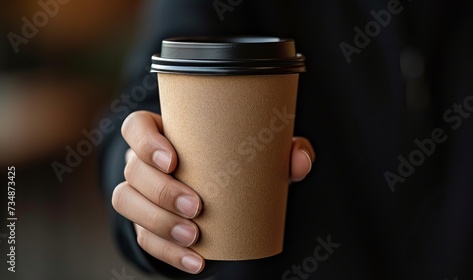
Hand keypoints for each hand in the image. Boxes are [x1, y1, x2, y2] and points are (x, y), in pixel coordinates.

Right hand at [112, 110, 314, 273]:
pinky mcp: (145, 222)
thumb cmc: (233, 161)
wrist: (223, 189)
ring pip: (127, 203)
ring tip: (193, 236)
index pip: (136, 128)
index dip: (145, 142)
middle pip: (133, 170)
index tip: (172, 160)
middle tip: (196, 206)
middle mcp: (144, 161)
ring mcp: (140, 193)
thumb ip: (283, 149)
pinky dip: (168, 252)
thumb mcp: (257, 151)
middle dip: (161, 192)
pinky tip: (196, 260)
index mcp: (164, 134)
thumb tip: (299, 158)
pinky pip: (143, 237)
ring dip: (158, 223)